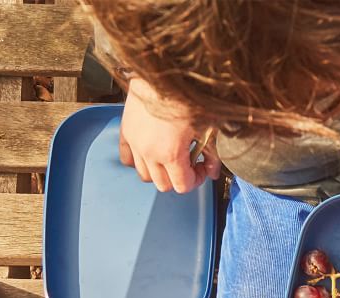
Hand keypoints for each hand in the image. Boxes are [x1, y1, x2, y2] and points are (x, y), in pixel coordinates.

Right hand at [119, 77, 220, 192]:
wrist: (164, 69)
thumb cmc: (189, 94)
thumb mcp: (209, 127)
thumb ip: (213, 155)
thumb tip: (213, 173)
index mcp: (170, 154)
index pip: (182, 186)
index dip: (195, 180)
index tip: (201, 167)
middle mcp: (149, 152)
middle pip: (163, 185)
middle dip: (179, 178)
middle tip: (189, 163)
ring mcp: (134, 143)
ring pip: (145, 175)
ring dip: (160, 172)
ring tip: (171, 157)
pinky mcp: (125, 131)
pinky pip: (127, 158)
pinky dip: (139, 160)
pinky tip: (152, 151)